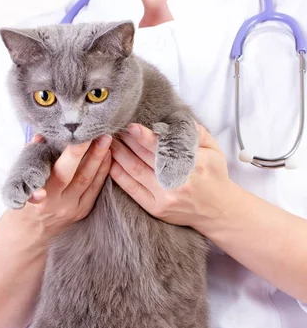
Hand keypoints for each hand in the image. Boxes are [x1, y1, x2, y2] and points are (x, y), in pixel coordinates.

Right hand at [16, 133, 111, 242]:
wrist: (28, 234)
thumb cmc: (22, 202)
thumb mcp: (20, 182)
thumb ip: (32, 159)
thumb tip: (42, 136)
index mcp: (41, 197)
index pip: (60, 172)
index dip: (73, 153)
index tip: (81, 134)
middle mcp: (59, 204)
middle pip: (80, 176)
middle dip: (93, 154)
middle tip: (103, 134)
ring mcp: (73, 210)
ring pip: (90, 182)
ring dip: (100, 160)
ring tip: (108, 140)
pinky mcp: (82, 212)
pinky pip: (95, 190)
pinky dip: (101, 172)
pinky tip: (107, 157)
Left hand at [109, 122, 236, 231]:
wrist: (219, 210)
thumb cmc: (214, 177)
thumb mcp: (214, 150)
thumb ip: (196, 132)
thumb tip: (177, 116)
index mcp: (193, 164)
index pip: (163, 147)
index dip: (145, 137)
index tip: (131, 127)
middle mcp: (177, 181)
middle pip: (144, 157)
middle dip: (127, 142)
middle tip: (115, 129)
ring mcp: (165, 196)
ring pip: (135, 171)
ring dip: (119, 155)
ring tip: (109, 142)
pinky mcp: (156, 208)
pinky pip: (132, 189)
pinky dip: (119, 175)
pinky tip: (111, 163)